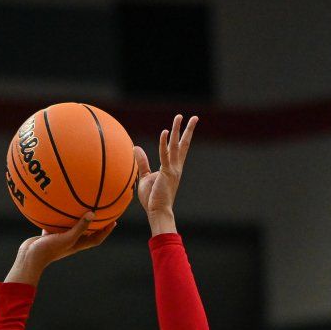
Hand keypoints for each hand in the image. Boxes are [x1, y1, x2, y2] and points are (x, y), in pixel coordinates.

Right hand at [3, 213, 116, 284]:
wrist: (28, 257)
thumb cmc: (49, 250)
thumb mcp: (67, 238)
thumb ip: (80, 227)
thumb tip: (93, 213)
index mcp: (77, 245)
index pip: (96, 239)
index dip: (106, 232)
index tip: (114, 222)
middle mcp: (70, 242)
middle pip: (86, 232)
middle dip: (94, 223)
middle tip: (101, 212)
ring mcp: (59, 239)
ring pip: (70, 227)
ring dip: (76, 218)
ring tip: (80, 206)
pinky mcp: (49, 235)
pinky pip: (55, 223)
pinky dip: (58, 215)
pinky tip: (56, 204)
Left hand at [134, 113, 196, 232]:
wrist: (157, 211)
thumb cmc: (152, 198)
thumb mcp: (144, 176)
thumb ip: (142, 162)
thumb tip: (136, 148)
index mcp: (173, 168)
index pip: (180, 149)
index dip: (184, 136)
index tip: (188, 125)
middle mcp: (176, 167)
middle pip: (184, 144)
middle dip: (188, 130)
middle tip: (195, 117)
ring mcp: (173, 170)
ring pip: (177, 146)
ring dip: (178, 130)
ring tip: (179, 117)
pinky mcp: (167, 173)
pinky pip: (165, 155)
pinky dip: (164, 143)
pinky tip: (165, 132)